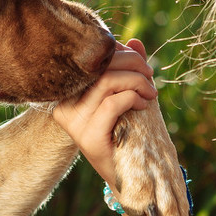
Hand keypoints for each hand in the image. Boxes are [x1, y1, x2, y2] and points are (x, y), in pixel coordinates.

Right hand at [53, 39, 156, 184]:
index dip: (116, 51)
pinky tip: (144, 104)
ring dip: (136, 80)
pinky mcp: (87, 136)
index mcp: (66, 93)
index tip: (139, 59)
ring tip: (151, 90)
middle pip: (97, 68)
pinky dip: (133, 97)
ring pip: (106, 82)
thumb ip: (128, 69)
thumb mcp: (127, 95)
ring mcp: (74, 122)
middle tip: (150, 72)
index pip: (88, 60)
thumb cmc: (126, 131)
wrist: (129, 174)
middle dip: (130, 62)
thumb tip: (135, 41)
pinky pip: (112, 104)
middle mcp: (64, 106)